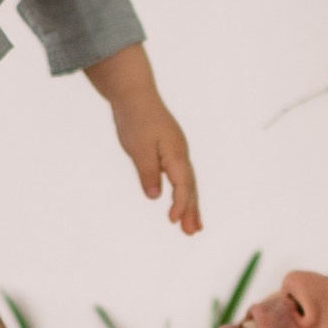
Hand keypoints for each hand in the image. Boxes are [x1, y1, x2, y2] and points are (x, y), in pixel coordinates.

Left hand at [83, 44, 200, 234]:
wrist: (135, 94)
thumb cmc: (136, 119)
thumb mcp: (138, 149)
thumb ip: (147, 173)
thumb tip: (154, 196)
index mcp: (175, 153)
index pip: (182, 185)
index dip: (179, 204)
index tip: (172, 221)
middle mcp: (181, 154)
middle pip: (190, 187)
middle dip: (191, 211)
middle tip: (192, 233)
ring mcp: (177, 152)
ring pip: (187, 183)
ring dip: (190, 205)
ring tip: (193, 227)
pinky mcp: (170, 151)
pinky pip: (181, 176)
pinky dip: (183, 192)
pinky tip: (181, 204)